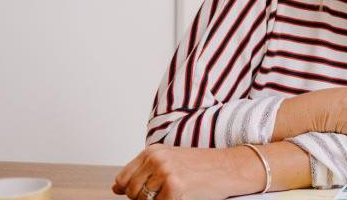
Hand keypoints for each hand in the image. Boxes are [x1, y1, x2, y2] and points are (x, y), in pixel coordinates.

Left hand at [112, 144, 260, 199]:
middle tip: (167, 193)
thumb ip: (143, 171)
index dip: (129, 191)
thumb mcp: (170, 160)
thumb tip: (116, 187)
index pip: (123, 179)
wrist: (230, 167)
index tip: (144, 193)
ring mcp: (165, 174)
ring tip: (176, 192)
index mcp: (152, 152)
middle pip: (132, 192)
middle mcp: (156, 160)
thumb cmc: (203, 166)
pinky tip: (183, 196)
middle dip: (145, 198)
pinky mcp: (175, 188)